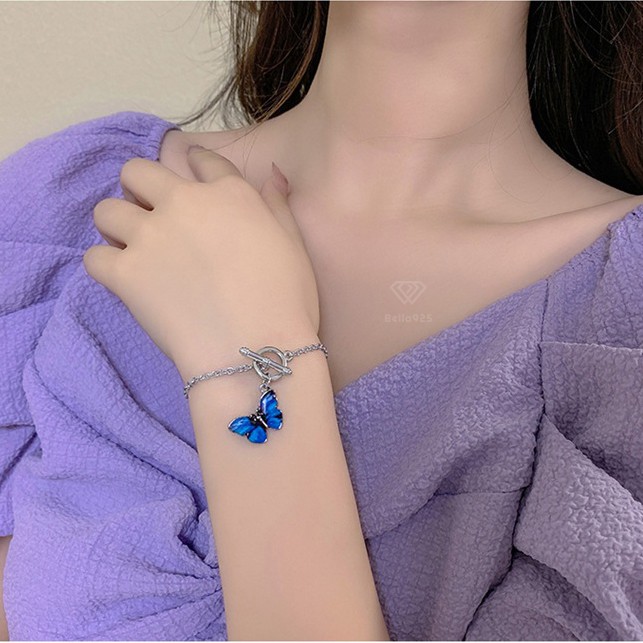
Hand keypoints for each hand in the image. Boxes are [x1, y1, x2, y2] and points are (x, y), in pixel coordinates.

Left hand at [83, 147, 319, 374]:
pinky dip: (105, 265)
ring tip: (130, 247)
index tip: (189, 177)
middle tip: (150, 214)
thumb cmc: (286, 299)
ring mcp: (150, 237)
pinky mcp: (126, 274)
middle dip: (139, 186)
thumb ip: (278, 205)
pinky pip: (94, 257)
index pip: (200, 159)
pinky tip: (124, 278)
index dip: (193, 163)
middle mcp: (183, 203)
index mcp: (228, 194)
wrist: (256, 346)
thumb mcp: (294, 245)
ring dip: (116, 224)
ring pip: (106, 210)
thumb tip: (274, 174)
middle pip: (137, 171)